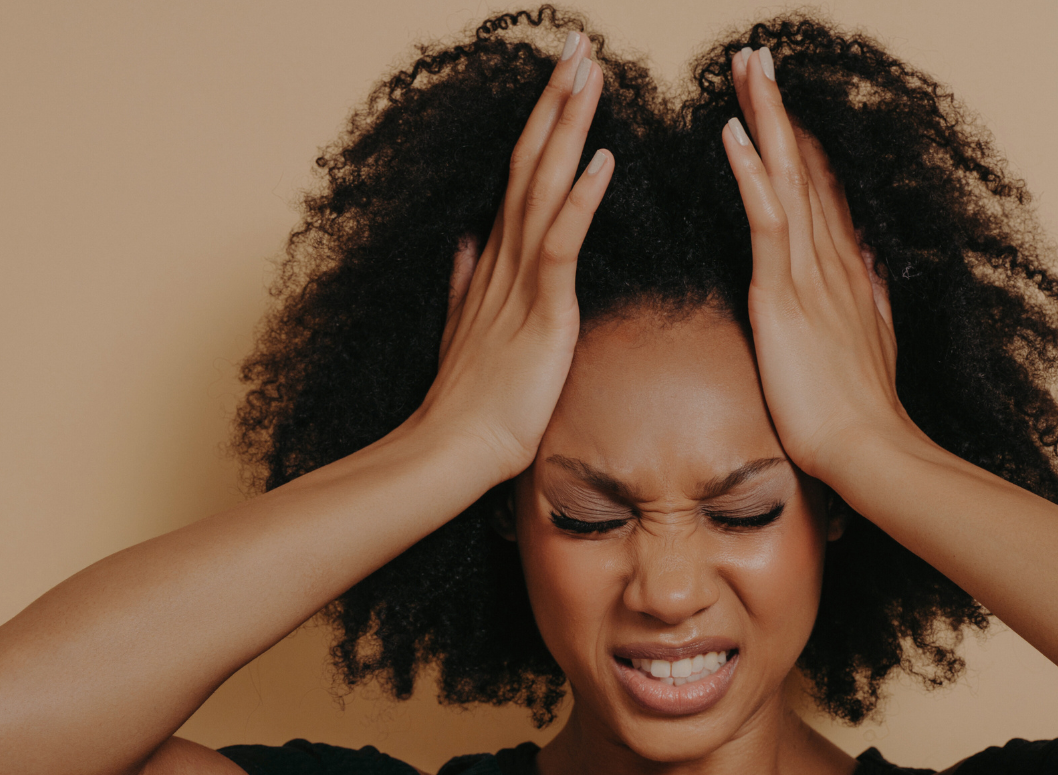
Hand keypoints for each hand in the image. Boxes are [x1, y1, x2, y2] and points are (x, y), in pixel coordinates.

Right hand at [408, 32, 614, 484]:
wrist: (455, 449)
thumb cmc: (471, 400)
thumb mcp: (467, 327)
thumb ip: (468, 280)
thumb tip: (466, 242)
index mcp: (498, 258)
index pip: (524, 171)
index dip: (544, 119)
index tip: (564, 73)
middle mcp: (505, 255)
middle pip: (533, 158)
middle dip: (558, 98)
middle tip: (580, 42)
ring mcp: (520, 279)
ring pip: (545, 183)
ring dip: (569, 125)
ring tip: (590, 73)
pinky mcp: (542, 310)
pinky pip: (561, 243)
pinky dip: (580, 199)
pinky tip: (601, 160)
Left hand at [721, 46, 917, 481]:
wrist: (869, 450)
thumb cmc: (860, 413)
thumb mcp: (871, 341)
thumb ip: (872, 296)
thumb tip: (876, 262)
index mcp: (844, 270)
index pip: (820, 188)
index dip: (802, 139)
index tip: (784, 98)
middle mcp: (832, 259)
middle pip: (802, 166)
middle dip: (779, 108)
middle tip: (756, 55)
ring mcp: (811, 274)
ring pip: (785, 177)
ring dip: (764, 119)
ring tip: (745, 68)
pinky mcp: (785, 297)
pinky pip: (765, 224)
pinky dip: (750, 176)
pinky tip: (732, 135)